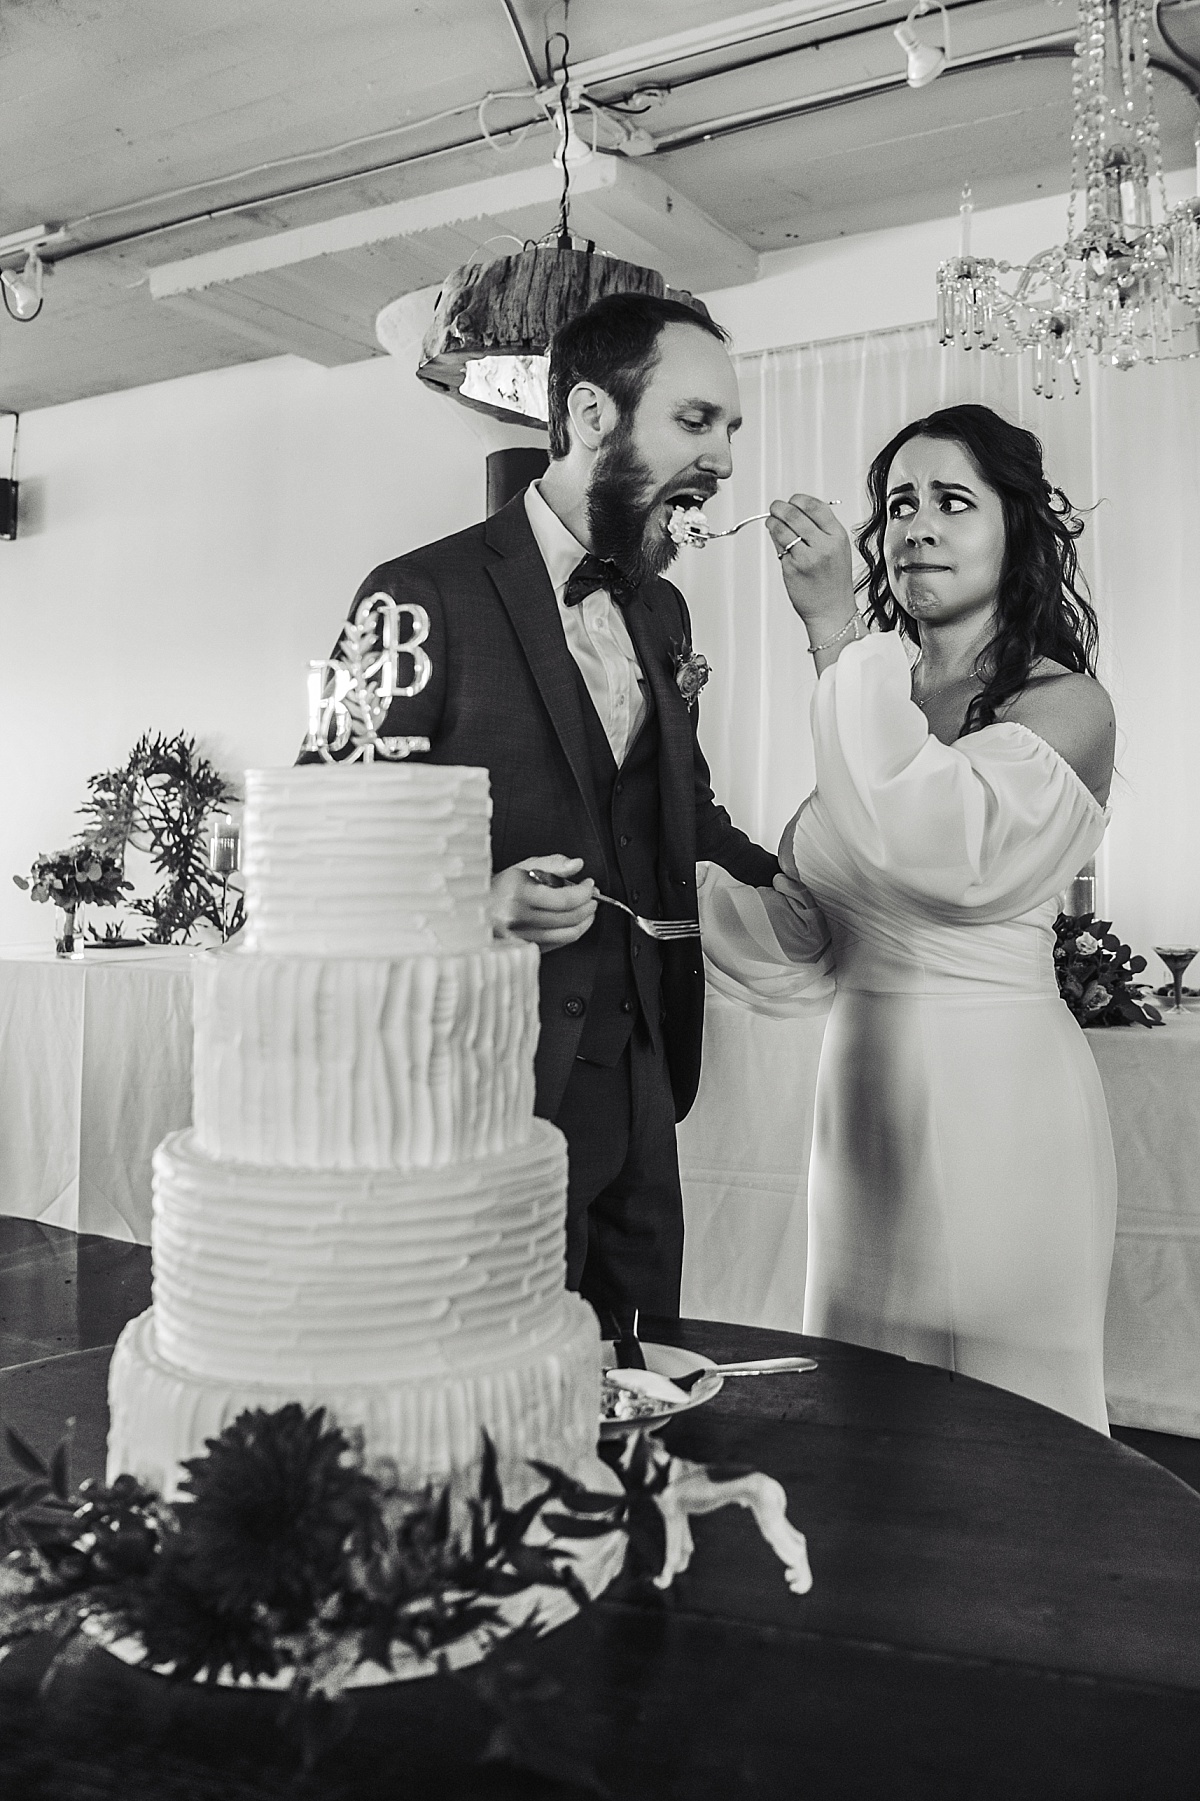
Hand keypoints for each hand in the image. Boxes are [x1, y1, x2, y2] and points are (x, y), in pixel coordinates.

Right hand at [489, 855, 596, 948]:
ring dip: (584, 921)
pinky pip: (557, 944)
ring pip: (567, 934)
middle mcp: (518, 918)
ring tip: (587, 910)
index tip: (589, 885)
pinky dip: (571, 932)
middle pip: (569, 918)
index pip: (564, 899)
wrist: (473, 910)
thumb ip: (553, 863)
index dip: (584, 892)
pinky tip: (572, 922)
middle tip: (592, 897)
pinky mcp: (524, 949)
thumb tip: (577, 865)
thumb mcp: (523, 866)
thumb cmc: (500, 887)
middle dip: (588, 906)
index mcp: (518, 894)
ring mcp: (520, 937)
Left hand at [767, 494, 854, 635]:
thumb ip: (820, 529)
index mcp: (837, 536)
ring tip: (772, 522)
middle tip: (775, 507)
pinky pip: (779, 547)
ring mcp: (807, 558)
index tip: (792, 500)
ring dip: (773, 522)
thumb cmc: (834, 581)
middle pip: (795, 515)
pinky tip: (777, 540)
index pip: (815, 507)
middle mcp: (823, 545)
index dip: (799, 500)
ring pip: (782, 529)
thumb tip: (795, 510)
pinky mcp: (792, 568)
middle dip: (780, 507)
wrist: (832, 610)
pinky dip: (775, 540)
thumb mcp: (837, 549)